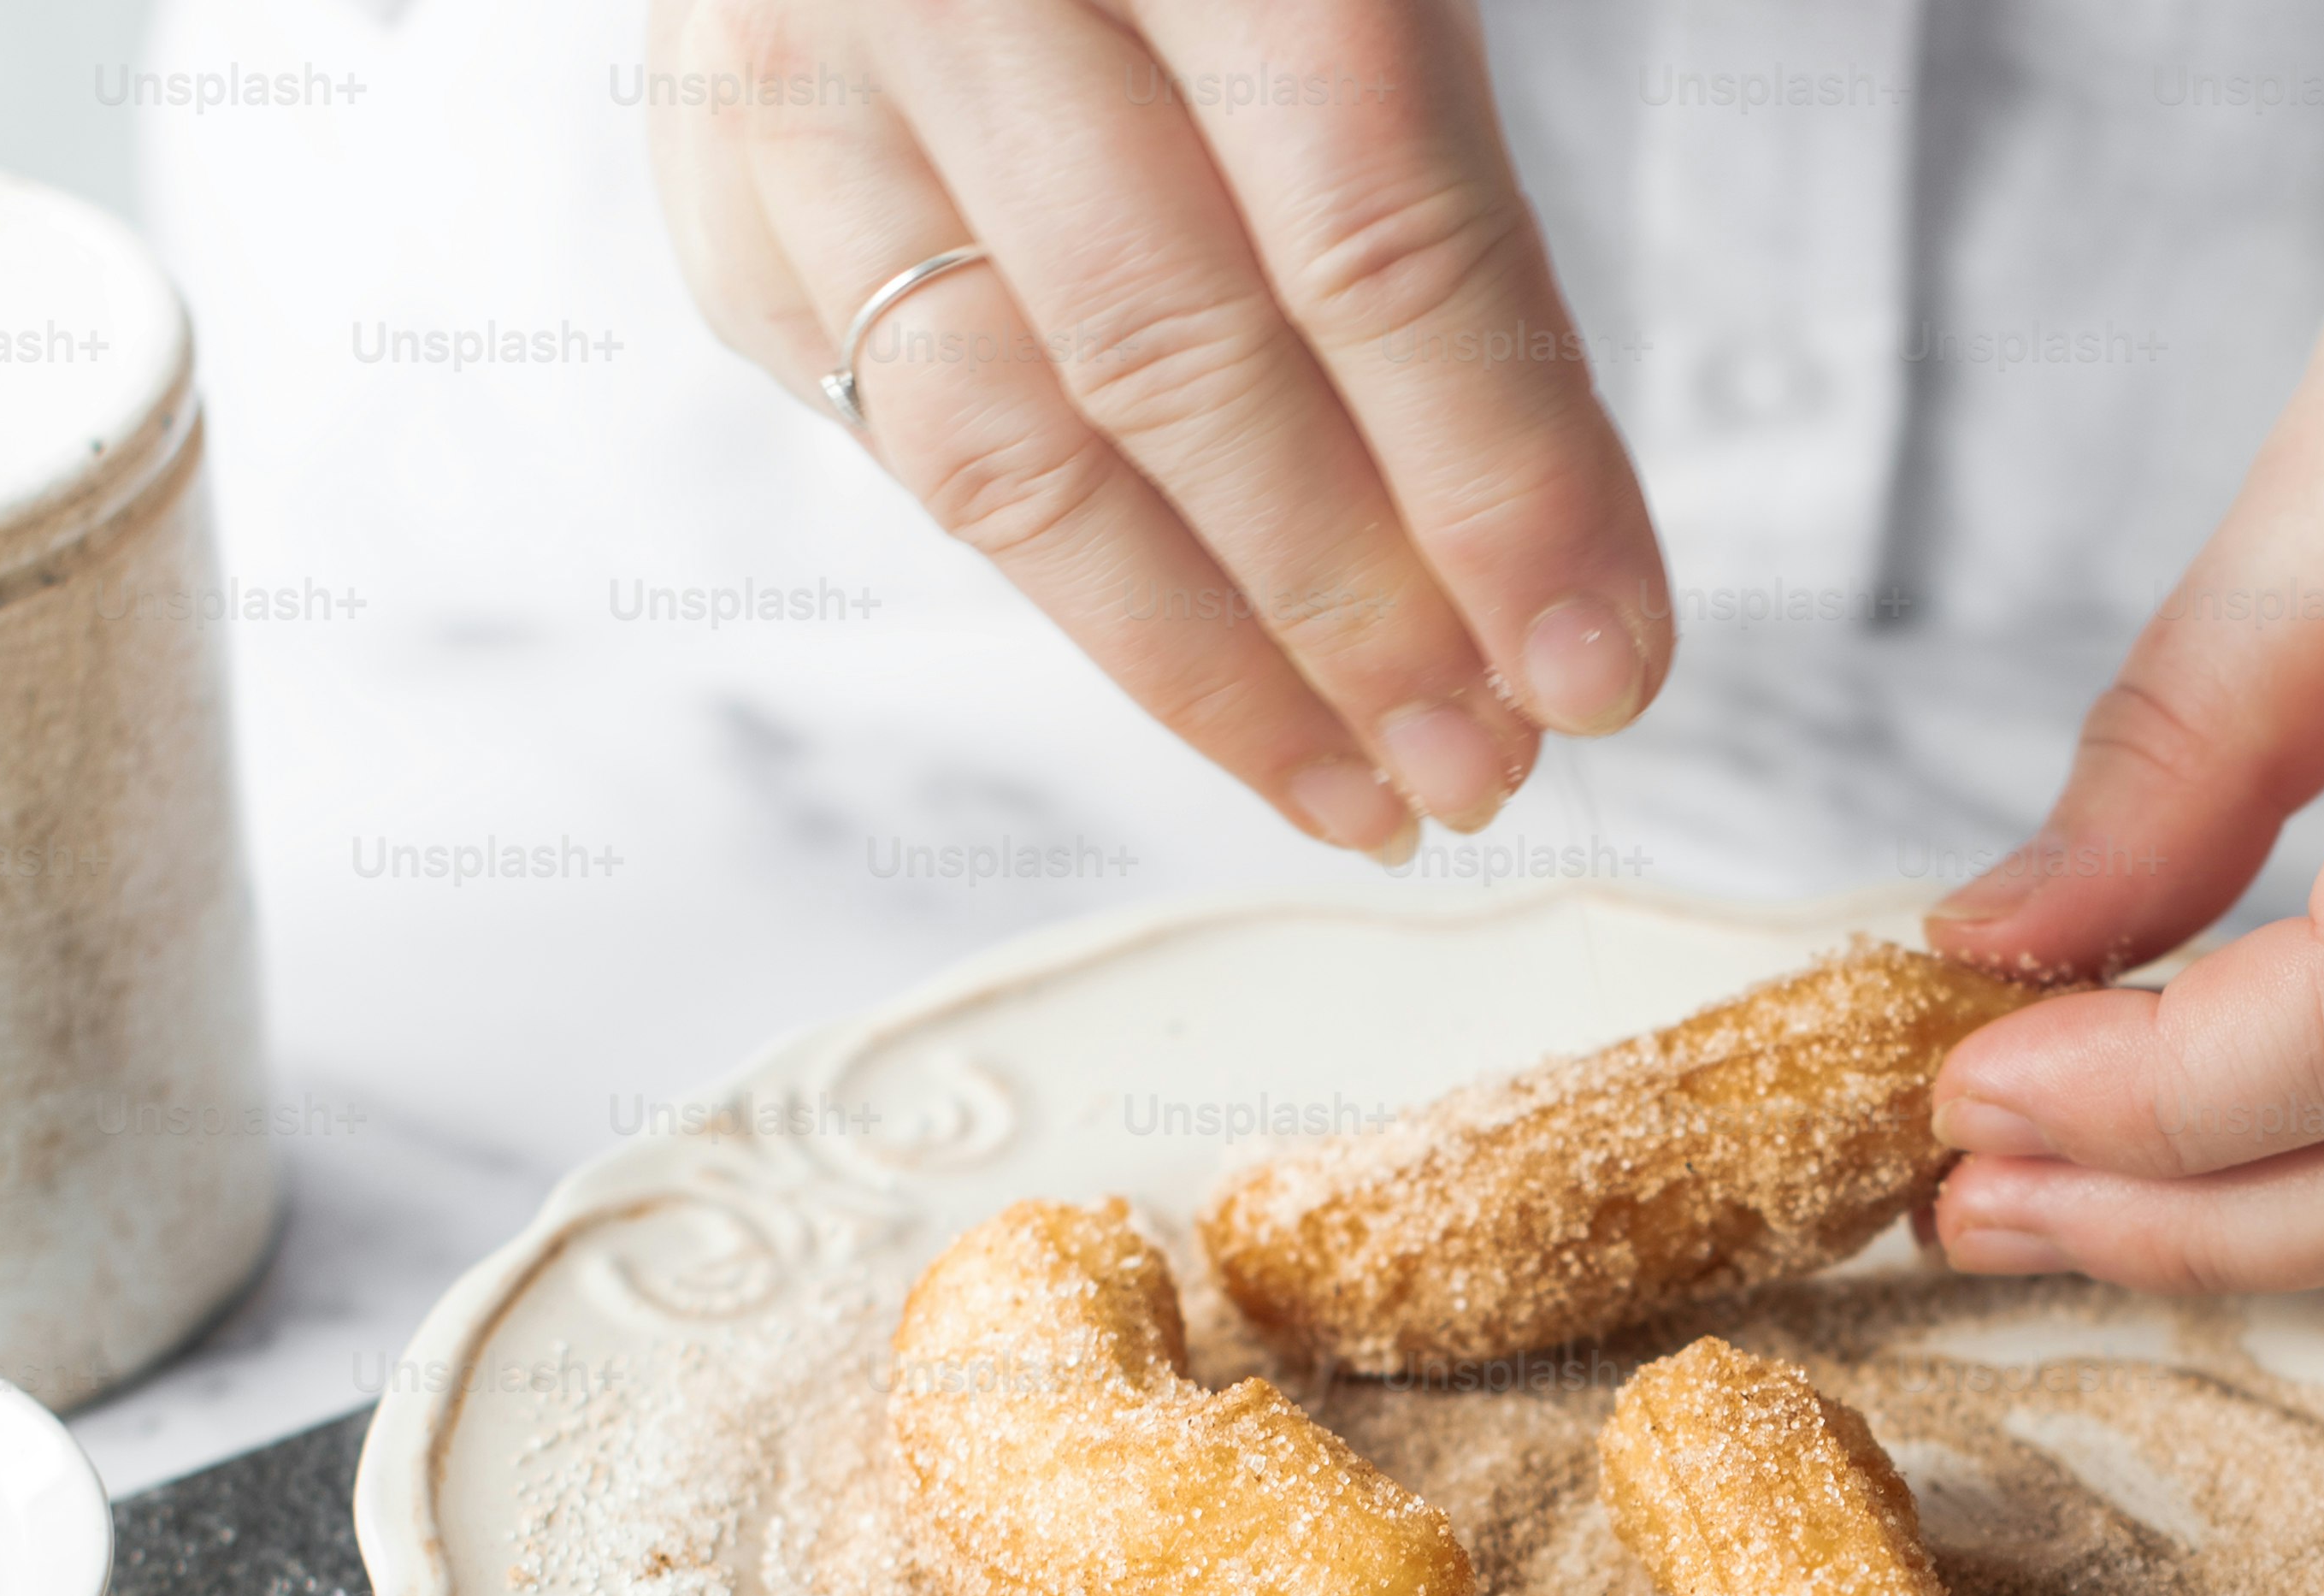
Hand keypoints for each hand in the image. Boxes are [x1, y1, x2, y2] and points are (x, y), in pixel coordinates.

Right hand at [646, 0, 1673, 862]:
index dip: (1500, 469)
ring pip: (1005, 452)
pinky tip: (1204, 668)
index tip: (1602, 660)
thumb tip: (1558, 557)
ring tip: (1362, 790)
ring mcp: (801, 77)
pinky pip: (898, 438)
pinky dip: (1066, 577)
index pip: (1367, 224)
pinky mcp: (721, 187)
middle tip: (1485, 767)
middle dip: (1358, 613)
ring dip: (1207, 666)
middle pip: (1182, 361)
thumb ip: (1437, 207)